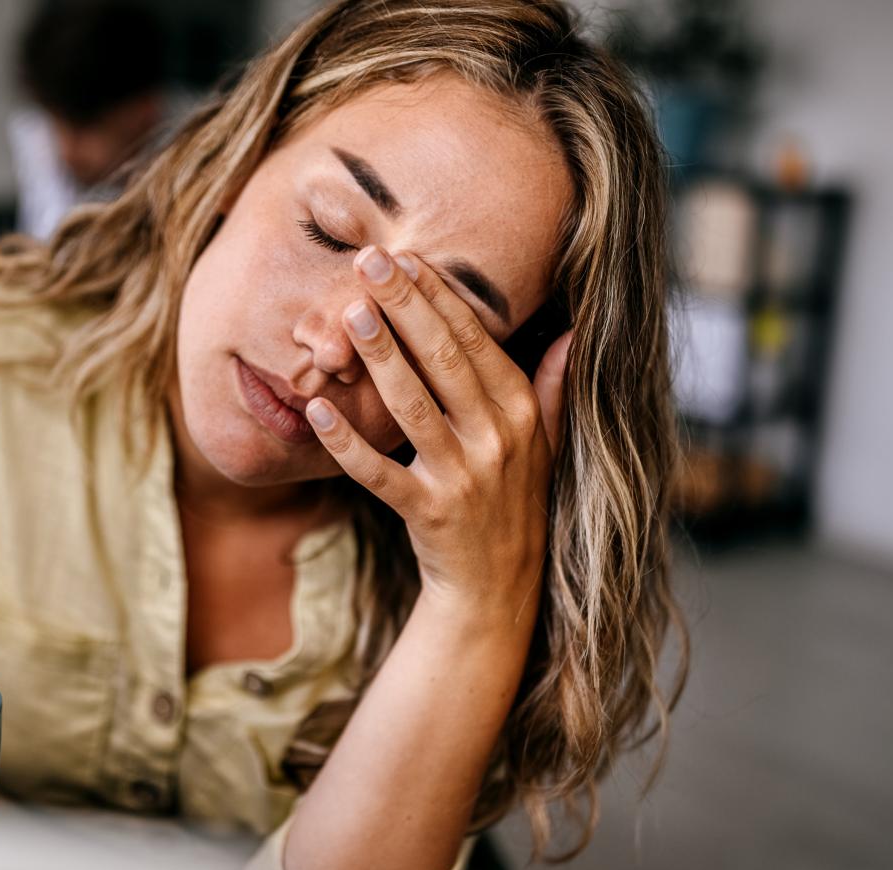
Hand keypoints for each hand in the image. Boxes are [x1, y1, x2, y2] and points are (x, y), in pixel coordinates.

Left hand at [306, 245, 570, 624]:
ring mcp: (463, 478)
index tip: (407, 257)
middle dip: (405, 307)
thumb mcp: (546, 444)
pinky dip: (348, 443)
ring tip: (351, 313)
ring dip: (381, 358)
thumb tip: (574, 333)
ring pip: (413, 407)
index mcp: (522, 412)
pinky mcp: (427, 514)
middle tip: (369, 262)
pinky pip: (380, 473)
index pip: (476, 341)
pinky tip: (317, 411)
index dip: (440, 297)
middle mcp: (497, 440)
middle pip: (444, 361)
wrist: (499, 589)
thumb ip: (554, 387)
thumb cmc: (515, 504)